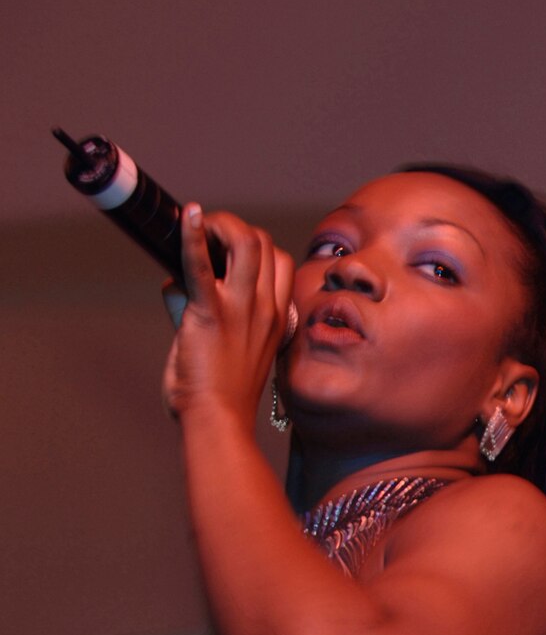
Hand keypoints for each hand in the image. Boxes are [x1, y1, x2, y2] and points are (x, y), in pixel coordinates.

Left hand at [161, 204, 294, 426]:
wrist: (220, 419)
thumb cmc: (222, 394)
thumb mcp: (237, 351)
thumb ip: (211, 314)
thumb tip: (174, 286)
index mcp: (277, 317)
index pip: (281, 262)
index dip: (257, 247)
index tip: (228, 252)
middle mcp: (264, 308)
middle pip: (265, 244)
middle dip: (234, 228)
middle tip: (209, 234)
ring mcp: (241, 309)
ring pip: (246, 242)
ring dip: (220, 225)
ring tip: (199, 225)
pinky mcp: (209, 313)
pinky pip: (200, 266)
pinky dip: (192, 235)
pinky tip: (186, 215)